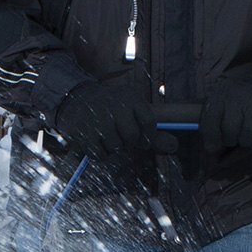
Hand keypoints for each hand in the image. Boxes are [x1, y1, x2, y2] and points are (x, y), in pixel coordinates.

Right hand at [53, 80, 175, 158]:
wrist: (76, 98)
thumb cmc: (112, 109)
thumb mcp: (133, 112)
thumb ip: (153, 133)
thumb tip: (174, 147)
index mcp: (131, 97)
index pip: (149, 123)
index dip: (147, 134)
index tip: (140, 133)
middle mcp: (115, 105)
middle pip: (133, 138)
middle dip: (129, 141)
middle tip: (120, 134)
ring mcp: (98, 119)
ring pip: (116, 148)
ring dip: (113, 147)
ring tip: (106, 133)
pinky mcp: (84, 132)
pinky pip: (99, 155)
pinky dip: (99, 153)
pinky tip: (95, 139)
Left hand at [200, 77, 251, 152]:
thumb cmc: (246, 105)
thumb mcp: (226, 104)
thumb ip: (213, 123)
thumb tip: (211, 150)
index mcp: (223, 92)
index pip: (209, 121)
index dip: (210, 138)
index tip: (213, 146)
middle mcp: (238, 96)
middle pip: (228, 134)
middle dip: (232, 139)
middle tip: (239, 131)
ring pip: (244, 141)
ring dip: (248, 141)